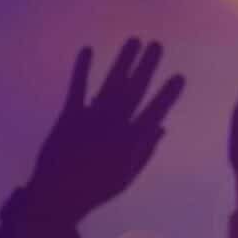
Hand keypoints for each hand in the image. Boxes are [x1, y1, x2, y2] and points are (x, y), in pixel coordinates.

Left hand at [28, 39, 184, 224]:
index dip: (168, 94)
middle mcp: (114, 124)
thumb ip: (146, 151)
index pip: (154, 112)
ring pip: (110, 84)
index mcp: (130, 141)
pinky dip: (82, 69)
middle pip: (134, 90)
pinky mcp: (69, 115)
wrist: (57, 196)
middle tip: (157, 45)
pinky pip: (77, 88)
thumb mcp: (128, 176)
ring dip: (122, 61)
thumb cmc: (97, 189)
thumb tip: (162, 127)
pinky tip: (88, 50)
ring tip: (133, 41)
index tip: (179, 76)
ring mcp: (91, 117)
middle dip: (146, 67)